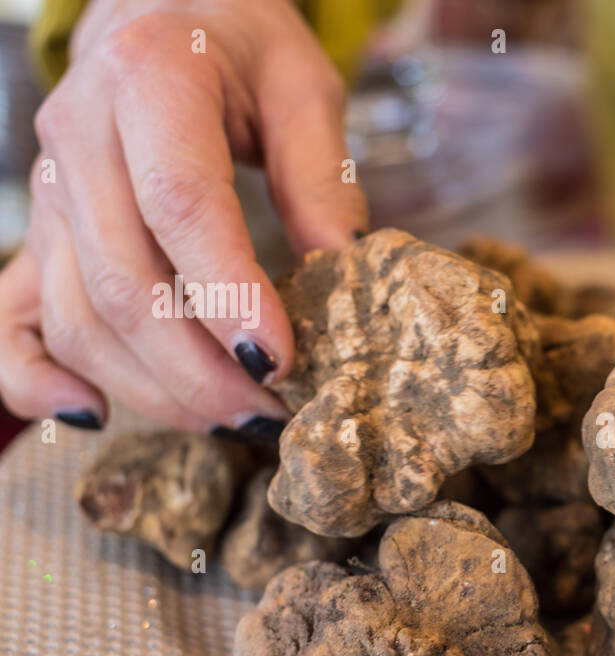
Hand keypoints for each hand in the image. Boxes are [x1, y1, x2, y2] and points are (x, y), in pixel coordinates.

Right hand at [0, 0, 364, 433]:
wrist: (162, 10)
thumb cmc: (241, 49)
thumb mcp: (302, 85)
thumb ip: (321, 175)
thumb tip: (345, 270)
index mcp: (148, 79)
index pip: (178, 203)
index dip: (226, 292)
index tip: (279, 360)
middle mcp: (77, 135)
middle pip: (123, 280)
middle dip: (201, 367)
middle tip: (274, 413)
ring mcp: (49, 190)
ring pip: (79, 315)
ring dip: (155, 387)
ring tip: (238, 418)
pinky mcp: (42, 233)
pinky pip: (13, 319)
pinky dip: (36, 378)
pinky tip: (92, 414)